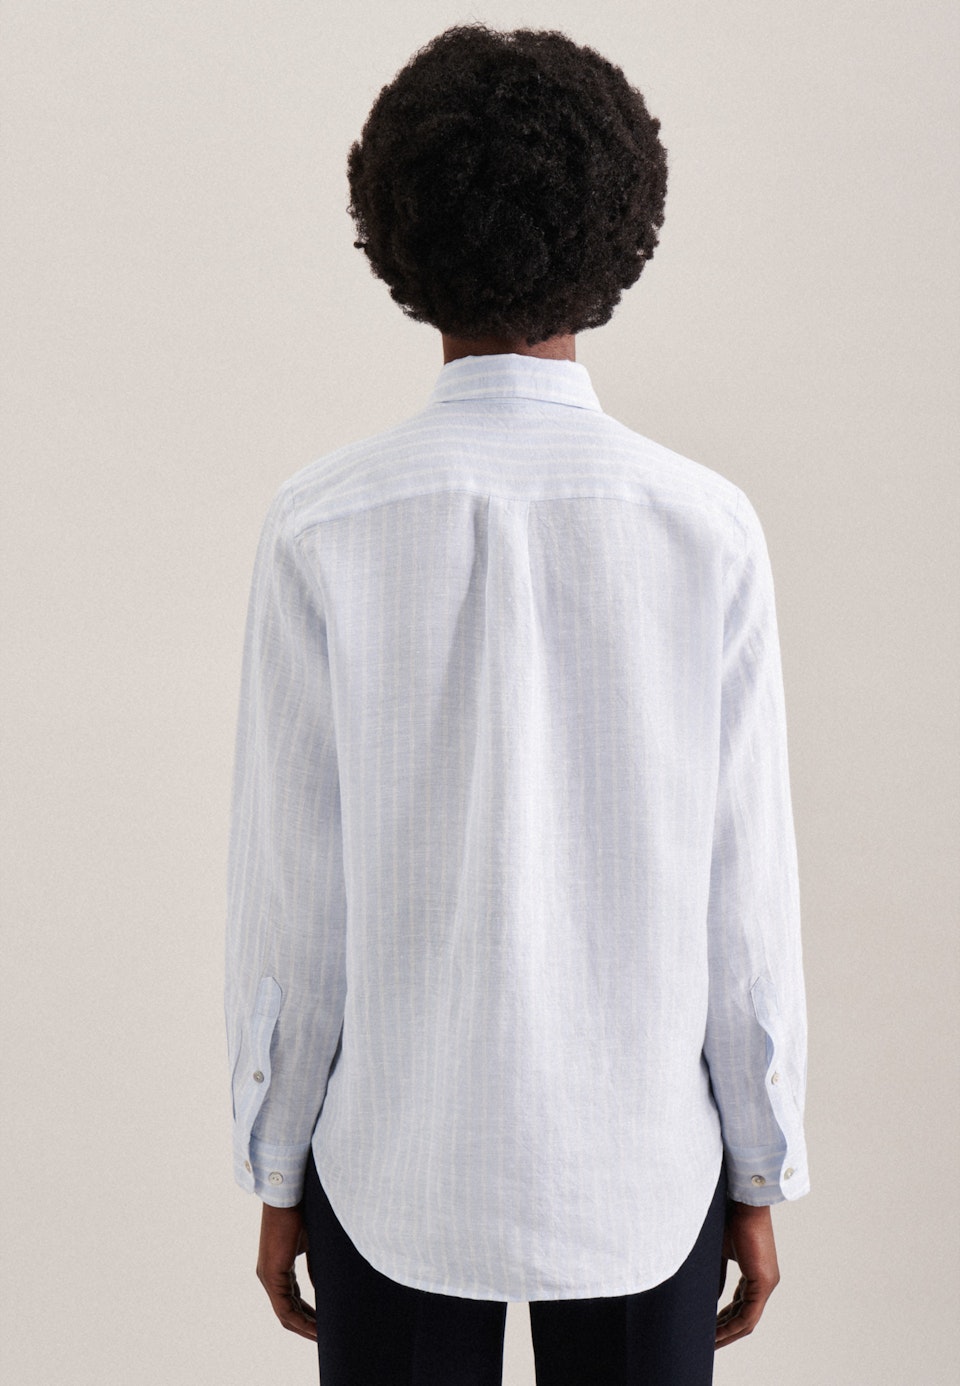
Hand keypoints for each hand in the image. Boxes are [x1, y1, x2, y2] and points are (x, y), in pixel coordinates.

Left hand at [256, 1201, 317, 1340]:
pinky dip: (300, 1321)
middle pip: (287, 1312)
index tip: (325, 1324)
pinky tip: (316, 1328)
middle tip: (326, 1338)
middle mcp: (270, 1274)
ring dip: (304, 1328)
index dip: (308, 1315)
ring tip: (323, 1338)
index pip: (292, 1300)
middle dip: (307, 1326)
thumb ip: (316, 1267)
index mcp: (279, 1266)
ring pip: (285, 1314)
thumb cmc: (302, 1210)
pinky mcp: (271, 1274)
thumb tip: (322, 1288)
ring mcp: (268, 1275)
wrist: (290, 1193)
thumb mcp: (313, 1244)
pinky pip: (284, 1308)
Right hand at [715, 1200, 779, 1348]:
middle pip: (744, 1317)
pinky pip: (749, 1314)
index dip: (724, 1319)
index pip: (740, 1304)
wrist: (741, 1200)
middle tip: (707, 1343)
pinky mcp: (764, 1282)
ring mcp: (767, 1282)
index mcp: (755, 1272)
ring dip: (727, 1334)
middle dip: (725, 1332)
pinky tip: (717, 1335)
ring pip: (747, 1320)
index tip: (708, 1328)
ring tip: (709, 1344)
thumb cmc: (728, 1217)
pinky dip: (732, 1327)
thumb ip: (716, 1276)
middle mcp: (765, 1280)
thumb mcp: (717, 1251)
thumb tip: (710, 1299)